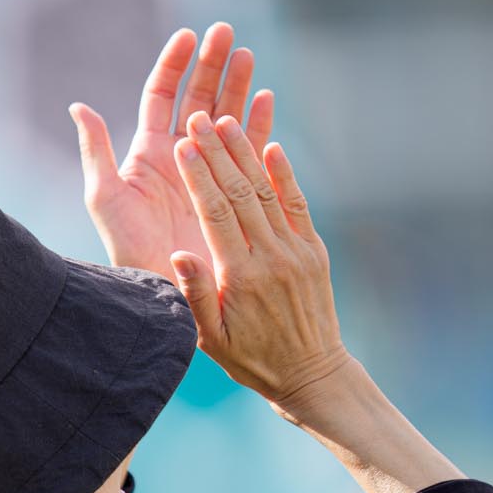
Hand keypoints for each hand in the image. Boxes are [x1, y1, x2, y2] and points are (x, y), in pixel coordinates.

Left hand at [71, 23, 273, 276]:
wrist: (162, 286)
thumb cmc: (125, 247)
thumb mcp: (104, 197)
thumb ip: (96, 151)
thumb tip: (78, 106)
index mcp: (149, 152)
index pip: (161, 95)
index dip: (174, 64)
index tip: (188, 36)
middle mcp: (179, 157)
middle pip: (198, 97)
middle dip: (212, 64)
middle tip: (227, 32)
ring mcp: (207, 171)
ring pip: (226, 117)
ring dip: (238, 85)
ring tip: (249, 55)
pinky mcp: (232, 190)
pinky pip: (248, 150)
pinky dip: (258, 123)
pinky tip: (267, 98)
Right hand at [169, 111, 349, 415]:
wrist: (311, 372)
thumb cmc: (251, 359)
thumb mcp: (211, 337)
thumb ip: (195, 294)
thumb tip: (178, 255)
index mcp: (242, 276)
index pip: (216, 214)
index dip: (198, 176)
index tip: (182, 145)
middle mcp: (272, 257)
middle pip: (240, 193)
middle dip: (217, 152)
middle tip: (198, 119)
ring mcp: (297, 250)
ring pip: (268, 191)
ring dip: (246, 153)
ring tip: (226, 120)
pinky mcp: (314, 250)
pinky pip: (297, 203)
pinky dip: (283, 173)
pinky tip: (270, 145)